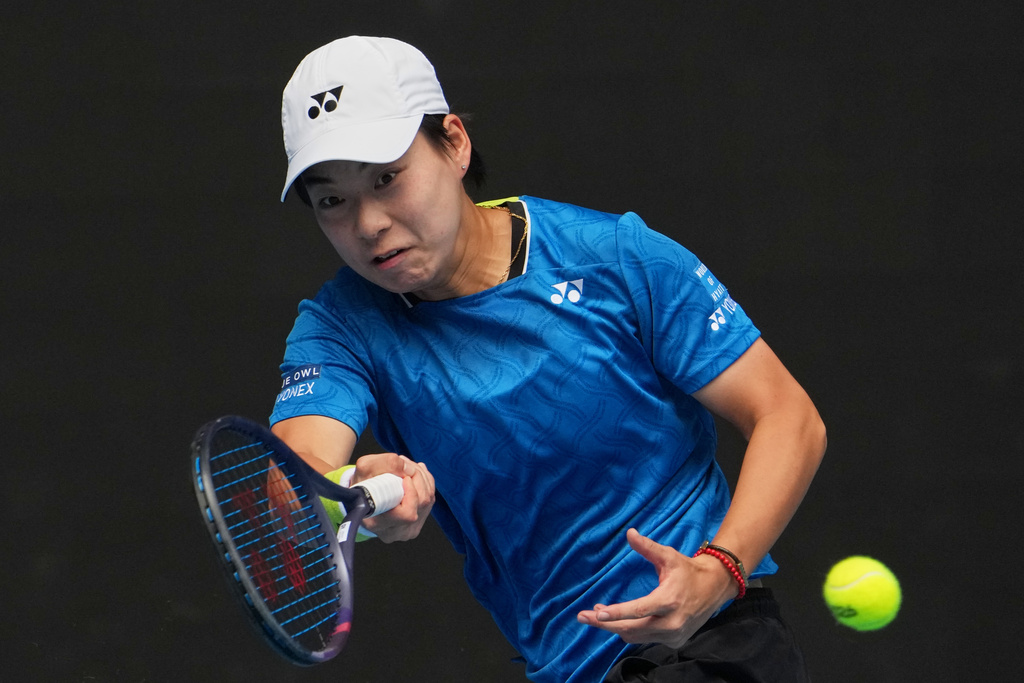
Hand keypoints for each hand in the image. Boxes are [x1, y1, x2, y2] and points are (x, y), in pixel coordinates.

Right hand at [351, 453, 434, 542]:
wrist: (361, 498)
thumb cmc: (362, 484)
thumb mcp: (365, 467)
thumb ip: (385, 463)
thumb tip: (407, 467)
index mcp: (377, 523)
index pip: (407, 513)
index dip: (411, 493)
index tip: (405, 477)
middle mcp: (394, 532)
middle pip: (422, 503)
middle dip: (418, 476)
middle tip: (405, 463)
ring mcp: (407, 531)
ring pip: (428, 500)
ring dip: (422, 477)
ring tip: (409, 466)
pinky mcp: (416, 526)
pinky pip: (430, 501)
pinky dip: (425, 483)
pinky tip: (415, 474)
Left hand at [576, 529, 737, 647]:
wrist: (715, 587)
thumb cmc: (688, 570)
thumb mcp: (669, 556)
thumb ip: (647, 547)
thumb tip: (630, 533)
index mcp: (670, 600)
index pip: (639, 610)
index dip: (617, 613)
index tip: (597, 613)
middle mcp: (672, 622)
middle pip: (631, 629)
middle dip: (605, 624)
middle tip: (583, 616)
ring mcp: (674, 635)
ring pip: (636, 636)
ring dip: (615, 626)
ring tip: (598, 613)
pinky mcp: (675, 641)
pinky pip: (645, 639)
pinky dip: (630, 631)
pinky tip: (619, 620)